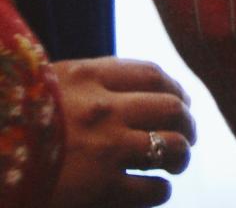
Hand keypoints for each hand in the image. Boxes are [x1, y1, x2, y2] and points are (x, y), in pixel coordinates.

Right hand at [51, 57, 195, 207]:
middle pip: (172, 108)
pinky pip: (152, 189)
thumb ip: (78, 85)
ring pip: (171, 147)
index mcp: (85, 77)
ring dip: (180, 156)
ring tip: (176, 163)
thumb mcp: (38, 88)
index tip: (179, 100)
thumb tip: (117, 89)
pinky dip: (160, 191)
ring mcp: (105, 148)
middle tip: (186, 136)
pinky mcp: (101, 189)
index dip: (174, 88)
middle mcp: (102, 108)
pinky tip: (154, 192)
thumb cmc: (7, 122)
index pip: (152, 73)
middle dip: (186, 123)